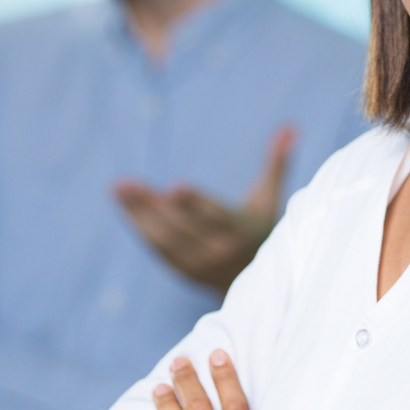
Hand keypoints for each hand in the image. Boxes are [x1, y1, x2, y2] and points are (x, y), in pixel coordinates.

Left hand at [115, 127, 294, 292]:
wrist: (255, 283)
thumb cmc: (262, 229)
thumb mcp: (270, 199)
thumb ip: (276, 164)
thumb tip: (290, 127)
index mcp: (240, 232)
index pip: (215, 216)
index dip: (194, 203)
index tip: (174, 187)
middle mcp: (218, 251)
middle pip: (180, 226)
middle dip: (152, 204)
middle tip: (126, 182)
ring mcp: (197, 263)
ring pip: (163, 237)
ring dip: (137, 212)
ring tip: (119, 186)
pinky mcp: (181, 269)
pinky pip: (156, 246)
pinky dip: (139, 224)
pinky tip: (124, 202)